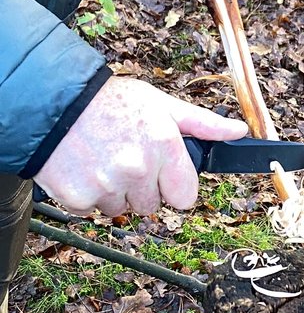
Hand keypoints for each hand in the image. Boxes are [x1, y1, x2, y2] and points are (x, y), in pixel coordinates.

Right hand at [34, 77, 247, 216]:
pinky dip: (86, 195)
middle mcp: (138, 169)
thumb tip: (239, 131)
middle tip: (126, 158)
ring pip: (120, 209)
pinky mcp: (78, 198)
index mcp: (164, 146)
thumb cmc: (111, 102)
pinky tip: (84, 168)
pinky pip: (91, 211)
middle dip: (142, 187)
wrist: (56, 102)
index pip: (185, 197)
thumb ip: (203, 124)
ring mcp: (107, 185)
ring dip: (114, 192)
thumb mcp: (162, 105)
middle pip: (151, 205)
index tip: (162, 173)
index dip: (174, 185)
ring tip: (103, 160)